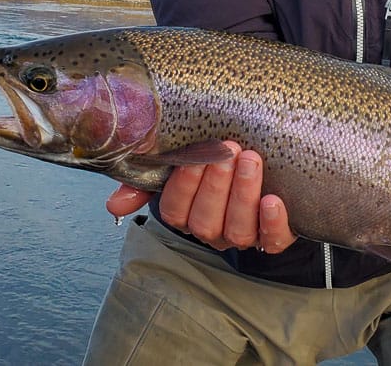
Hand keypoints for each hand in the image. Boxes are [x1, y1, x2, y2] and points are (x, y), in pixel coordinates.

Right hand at [105, 141, 296, 253]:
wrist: (271, 168)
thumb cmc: (219, 163)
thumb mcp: (184, 164)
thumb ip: (149, 178)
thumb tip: (114, 204)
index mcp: (187, 214)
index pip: (175, 210)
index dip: (185, 185)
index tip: (197, 156)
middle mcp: (213, 230)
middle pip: (206, 221)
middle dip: (216, 185)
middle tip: (228, 150)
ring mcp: (244, 235)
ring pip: (238, 229)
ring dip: (243, 194)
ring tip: (251, 160)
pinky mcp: (276, 236)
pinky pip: (273, 240)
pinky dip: (273, 222)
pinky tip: (272, 199)